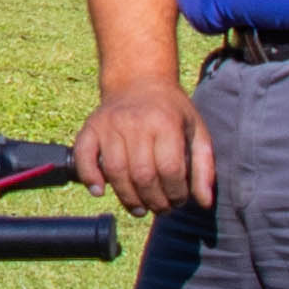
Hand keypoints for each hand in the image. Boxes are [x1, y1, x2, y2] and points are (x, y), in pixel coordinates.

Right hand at [76, 73, 216, 215]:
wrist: (139, 80)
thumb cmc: (171, 112)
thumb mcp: (196, 131)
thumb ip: (204, 167)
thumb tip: (204, 202)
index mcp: (165, 122)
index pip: (170, 169)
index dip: (176, 193)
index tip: (179, 200)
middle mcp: (136, 122)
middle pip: (143, 175)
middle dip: (154, 201)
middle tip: (161, 208)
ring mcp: (110, 124)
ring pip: (116, 172)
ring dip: (128, 198)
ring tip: (139, 208)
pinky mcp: (91, 127)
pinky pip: (84, 157)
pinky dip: (89, 177)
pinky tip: (100, 191)